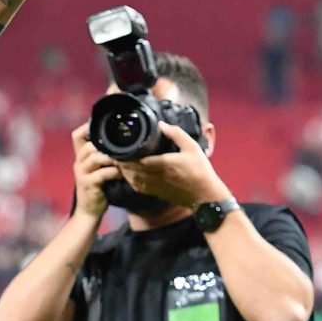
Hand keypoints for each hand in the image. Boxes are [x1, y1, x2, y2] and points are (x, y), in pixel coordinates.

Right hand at [71, 123, 120, 219]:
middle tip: (121, 151)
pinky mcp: (88, 184)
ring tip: (123, 162)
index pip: (77, 135)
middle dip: (106, 146)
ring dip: (112, 159)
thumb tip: (120, 144)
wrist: (89, 211)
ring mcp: (82, 173)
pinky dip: (114, 173)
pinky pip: (102, 173)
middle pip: (88, 145)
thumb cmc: (97, 189)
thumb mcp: (96, 170)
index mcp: (80, 157)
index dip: (87, 127)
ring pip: (95, 157)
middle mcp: (78, 163)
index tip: (104, 127)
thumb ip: (102, 157)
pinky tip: (121, 175)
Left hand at [115, 123, 230, 209]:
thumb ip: (176, 134)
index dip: (126, 157)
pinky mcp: (159, 193)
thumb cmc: (201, 170)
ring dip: (125, 173)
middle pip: (133, 171)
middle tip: (114, 155)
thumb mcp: (192, 147)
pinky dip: (132, 182)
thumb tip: (161, 124)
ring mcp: (157, 187)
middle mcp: (158, 176)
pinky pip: (140, 189)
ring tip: (119, 164)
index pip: (139, 161)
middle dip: (121, 164)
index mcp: (166, 164)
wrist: (207, 196)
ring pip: (134, 181)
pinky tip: (129, 176)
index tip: (118, 149)